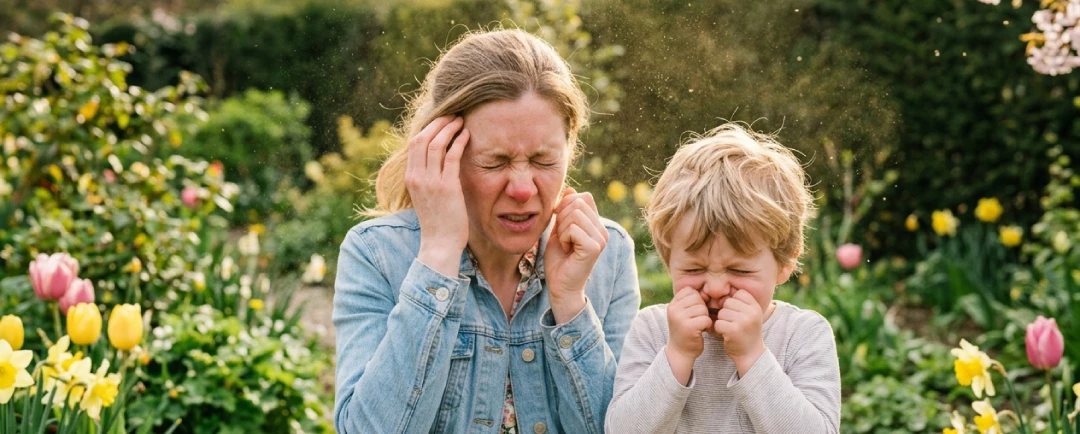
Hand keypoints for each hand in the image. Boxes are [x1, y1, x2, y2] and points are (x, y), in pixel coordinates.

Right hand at [406, 115, 470, 276]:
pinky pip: (451, 156)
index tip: (441, 121)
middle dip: (438, 123)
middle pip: (422, 138)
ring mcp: (430, 181)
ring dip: (449, 128)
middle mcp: (417, 177)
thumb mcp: (426, 196)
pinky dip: (459, 142)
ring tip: (461, 120)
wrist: (439, 244)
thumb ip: (429, 178)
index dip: (428, 128)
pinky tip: (467, 136)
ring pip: (436, 143)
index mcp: (410, 178)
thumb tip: (438, 162)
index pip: (414, 144)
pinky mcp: (447, 187)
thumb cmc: (437, 222)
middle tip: (452, 114)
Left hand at [544, 188, 608, 322]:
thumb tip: (571, 189)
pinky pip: (573, 228)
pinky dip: (563, 237)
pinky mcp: (594, 247)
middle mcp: (603, 230)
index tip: (559, 223)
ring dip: (561, 229)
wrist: (560, 286)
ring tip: (566, 244)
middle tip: (563, 238)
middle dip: (561, 218)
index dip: (565, 205)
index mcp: (597, 225)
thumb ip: (565, 211)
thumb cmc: (559, 260)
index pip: (583, 197)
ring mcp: (600, 239)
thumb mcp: (560, 229)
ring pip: (574, 214)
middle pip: (577, 203)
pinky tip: (567, 250)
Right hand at [665, 286, 712, 384]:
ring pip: (702, 308)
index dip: (697, 299)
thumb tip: (707, 291)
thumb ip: (691, 301)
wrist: (680, 352)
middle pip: (697, 298)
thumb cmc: (686, 330)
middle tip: (697, 319)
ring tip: (699, 325)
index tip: (694, 311)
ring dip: (705, 317)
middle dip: (702, 308)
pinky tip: (702, 330)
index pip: (690, 290)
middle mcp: (673, 309)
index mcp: (672, 304)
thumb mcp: (683, 313)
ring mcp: (680, 318)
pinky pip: (706, 319)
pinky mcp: (688, 327)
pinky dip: (707, 325)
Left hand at [712, 289, 766, 376]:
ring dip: (722, 321)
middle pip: (727, 302)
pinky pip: (718, 323)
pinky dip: (719, 329)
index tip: (737, 313)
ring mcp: (743, 321)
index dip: (733, 302)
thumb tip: (719, 292)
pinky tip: (727, 335)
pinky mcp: (734, 330)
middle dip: (726, 312)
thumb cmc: (746, 331)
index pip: (738, 293)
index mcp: (755, 306)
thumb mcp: (748, 314)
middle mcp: (751, 312)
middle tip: (734, 323)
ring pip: (721, 312)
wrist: (751, 354)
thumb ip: (739, 302)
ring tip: (731, 329)